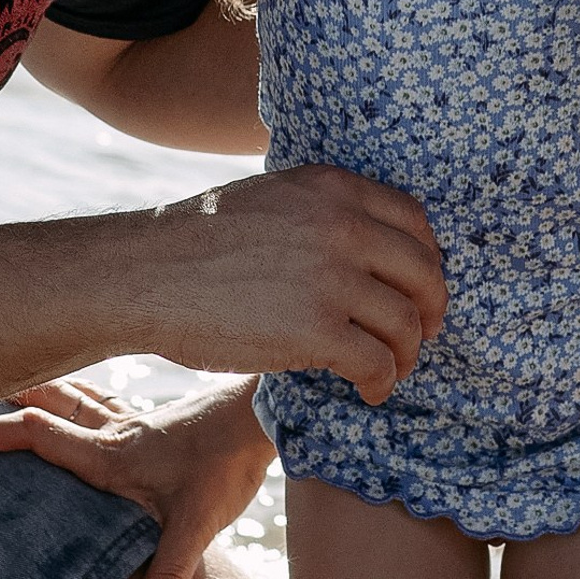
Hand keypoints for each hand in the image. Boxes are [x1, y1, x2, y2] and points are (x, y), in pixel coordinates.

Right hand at [0, 375, 271, 578]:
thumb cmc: (228, 462)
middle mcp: (115, 432)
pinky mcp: (158, 422)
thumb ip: (169, 574)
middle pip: (48, 403)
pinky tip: (87, 400)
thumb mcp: (197, 525)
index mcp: (108, 454)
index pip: (37, 434)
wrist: (267, 414)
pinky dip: (80, 396)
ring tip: (14, 383)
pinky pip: (104, 401)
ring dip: (41, 390)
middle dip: (5, 397)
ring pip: (75, 397)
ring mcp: (136, 422)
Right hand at [123, 163, 446, 402]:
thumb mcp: (276, 197)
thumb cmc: (202, 241)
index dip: (427, 260)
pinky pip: (377, 362)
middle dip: (430, 310)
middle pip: (423, 272)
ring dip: (406, 354)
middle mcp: (342, 225)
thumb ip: (322, 210)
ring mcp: (331, 278)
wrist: (148, 274)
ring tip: (389, 369)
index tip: (419, 287)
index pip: (415, 221)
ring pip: (406, 322)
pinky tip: (367, 390)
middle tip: (420, 336)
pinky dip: (382, 383)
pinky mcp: (315, 331)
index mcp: (334, 187)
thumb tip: (364, 239)